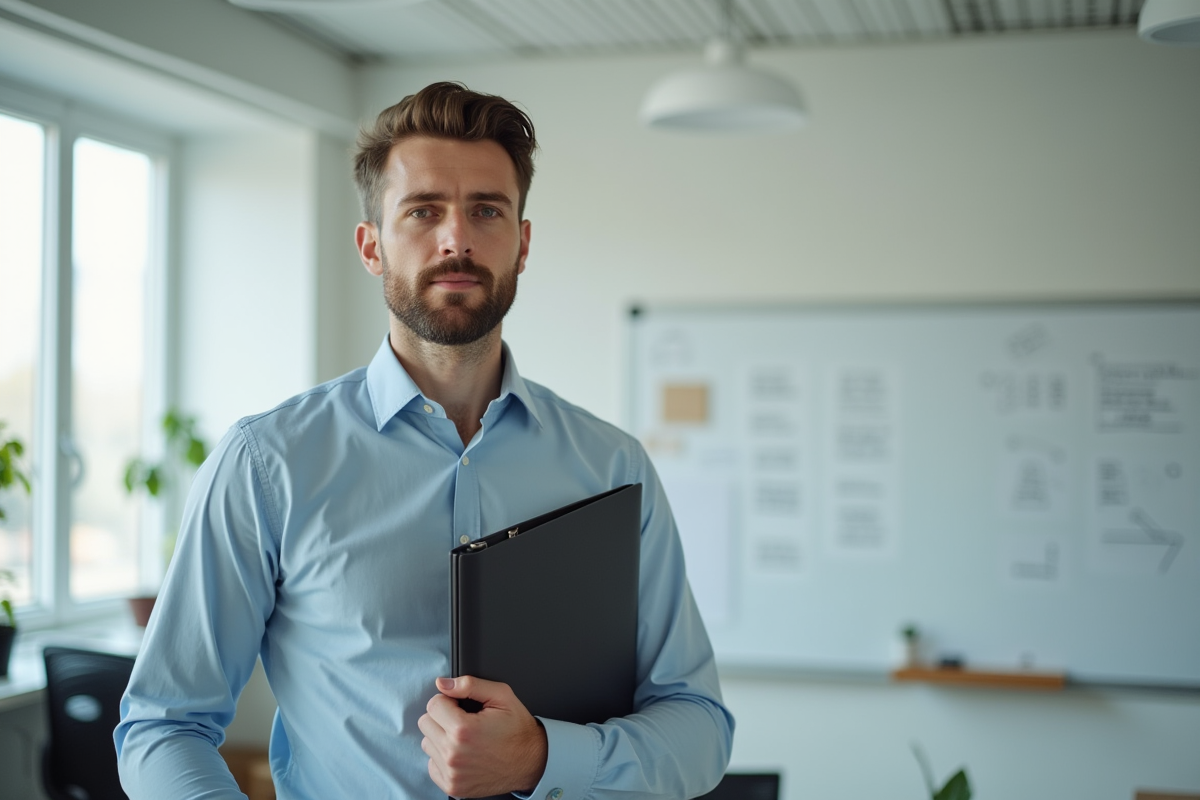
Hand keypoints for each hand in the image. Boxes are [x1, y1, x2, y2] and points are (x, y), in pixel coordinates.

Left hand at [418, 676, 547, 797]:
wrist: (532, 761)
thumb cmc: (517, 730)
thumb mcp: (501, 696)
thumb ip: (469, 685)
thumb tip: (443, 684)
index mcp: (463, 729)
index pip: (433, 704)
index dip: (449, 701)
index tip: (461, 707)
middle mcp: (454, 754)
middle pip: (426, 723)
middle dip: (442, 717)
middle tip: (463, 721)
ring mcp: (452, 773)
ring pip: (427, 743)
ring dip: (441, 737)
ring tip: (464, 738)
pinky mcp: (452, 786)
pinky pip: (432, 764)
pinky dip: (443, 757)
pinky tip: (462, 753)